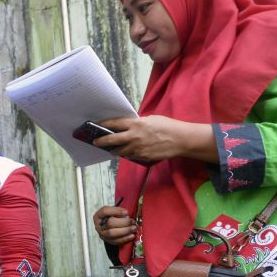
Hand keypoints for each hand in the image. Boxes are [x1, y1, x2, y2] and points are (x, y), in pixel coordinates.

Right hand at [92, 206, 136, 246]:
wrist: (107, 226)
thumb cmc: (111, 217)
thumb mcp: (113, 211)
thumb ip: (118, 211)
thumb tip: (126, 214)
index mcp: (98, 216)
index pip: (105, 211)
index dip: (116, 211)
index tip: (126, 212)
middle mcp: (98, 226)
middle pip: (109, 223)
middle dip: (123, 222)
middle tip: (132, 222)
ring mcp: (102, 235)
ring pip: (112, 234)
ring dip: (125, 231)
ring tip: (134, 228)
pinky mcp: (108, 241)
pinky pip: (116, 241)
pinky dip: (125, 238)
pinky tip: (132, 235)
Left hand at [94, 115, 217, 163]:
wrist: (180, 140)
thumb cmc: (168, 126)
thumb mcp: (151, 119)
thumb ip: (138, 123)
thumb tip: (129, 125)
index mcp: (136, 124)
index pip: (115, 124)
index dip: (104, 124)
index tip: (97, 125)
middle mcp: (134, 136)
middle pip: (111, 140)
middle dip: (101, 141)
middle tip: (96, 142)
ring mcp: (137, 148)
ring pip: (120, 151)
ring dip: (115, 150)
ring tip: (112, 150)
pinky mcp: (142, 157)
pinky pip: (131, 156)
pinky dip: (128, 154)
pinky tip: (128, 152)